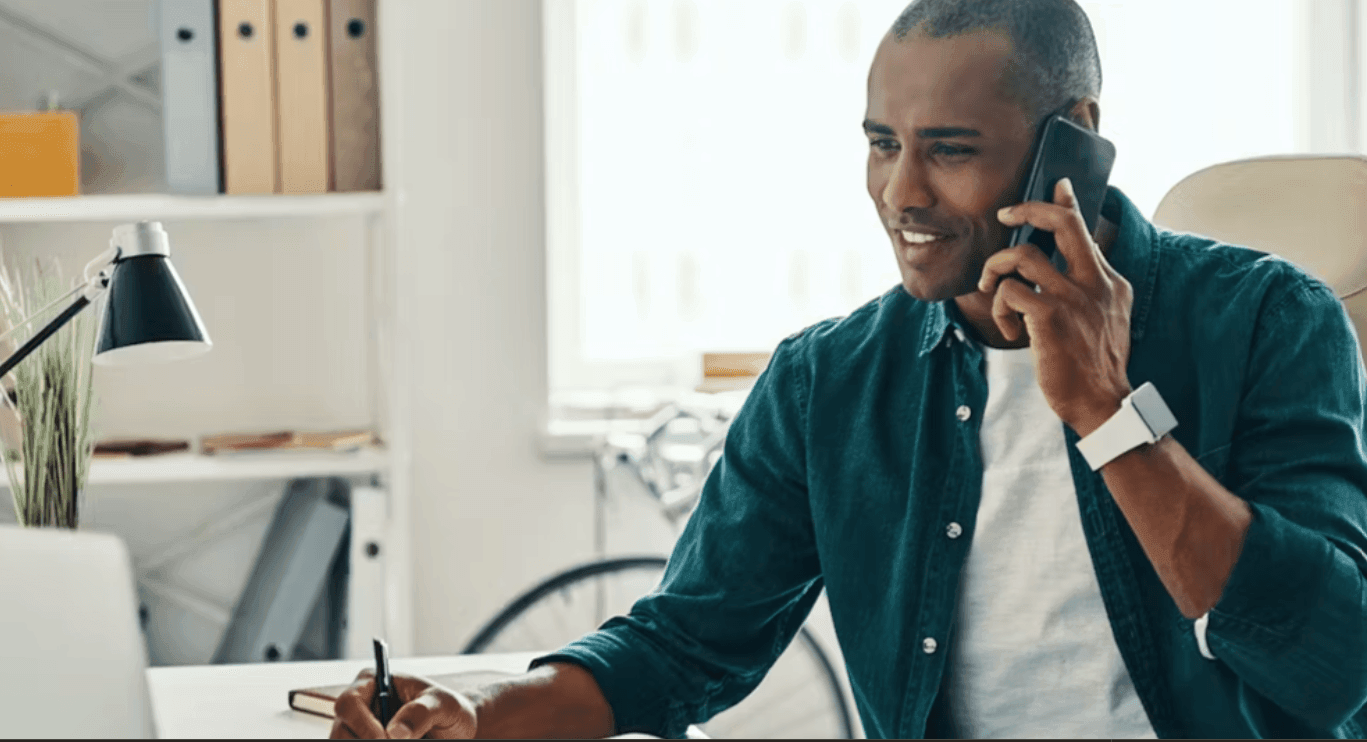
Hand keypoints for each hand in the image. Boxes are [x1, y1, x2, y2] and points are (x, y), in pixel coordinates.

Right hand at [330, 667, 479, 738]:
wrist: (456, 728)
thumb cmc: (449, 708)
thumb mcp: (444, 704)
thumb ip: (422, 711)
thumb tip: (395, 731)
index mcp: (374, 681)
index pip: (349, 702)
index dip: (362, 724)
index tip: (385, 738)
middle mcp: (361, 704)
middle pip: (342, 730)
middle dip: (366, 741)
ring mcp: (359, 728)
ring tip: (406, 740)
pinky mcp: (364, 740)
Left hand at [979, 177, 1133, 435]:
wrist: (1101, 403)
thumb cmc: (1094, 364)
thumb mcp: (1107, 318)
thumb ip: (1093, 289)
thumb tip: (1074, 265)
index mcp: (1111, 281)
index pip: (1086, 230)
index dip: (1066, 204)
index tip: (1056, 185)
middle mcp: (1096, 283)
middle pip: (1062, 224)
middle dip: (1027, 210)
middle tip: (1003, 215)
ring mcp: (1074, 298)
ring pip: (1022, 256)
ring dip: (995, 270)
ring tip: (991, 290)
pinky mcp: (1050, 316)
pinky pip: (1009, 291)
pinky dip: (999, 307)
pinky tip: (1008, 329)